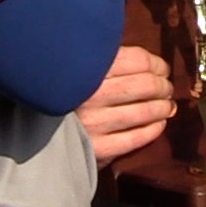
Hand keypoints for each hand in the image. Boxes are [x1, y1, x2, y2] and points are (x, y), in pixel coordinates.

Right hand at [78, 46, 173, 165]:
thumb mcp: (82, 67)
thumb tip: (153, 64)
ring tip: (167, 106)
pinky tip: (159, 124)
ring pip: (145, 111)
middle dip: (163, 86)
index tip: (162, 69)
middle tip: (166, 88)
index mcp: (88, 67)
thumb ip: (108, 59)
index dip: (157, 64)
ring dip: (163, 107)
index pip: (138, 60)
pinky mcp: (98, 148)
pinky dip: (155, 129)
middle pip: (145, 85)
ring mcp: (95, 122)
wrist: (38, 133)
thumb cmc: (66, 92)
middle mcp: (91, 93)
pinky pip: (137, 138)